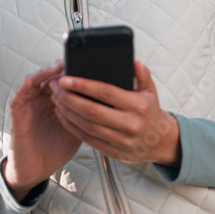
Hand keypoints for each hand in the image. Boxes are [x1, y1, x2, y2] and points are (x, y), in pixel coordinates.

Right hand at [3, 61, 82, 200]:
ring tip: (58, 67)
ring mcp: (31, 105)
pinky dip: (24, 87)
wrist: (37, 169)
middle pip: (53, 77)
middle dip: (64, 69)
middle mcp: (44, 99)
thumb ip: (90, 113)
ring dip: (46, 73)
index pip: (67, 81)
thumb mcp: (80, 128)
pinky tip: (32, 81)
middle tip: (75, 61)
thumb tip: (112, 102)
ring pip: (36, 81)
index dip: (76, 73)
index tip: (91, 65)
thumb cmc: (57, 148)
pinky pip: (18, 97)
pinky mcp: (18, 114)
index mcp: (59, 101)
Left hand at [50, 61, 180, 166]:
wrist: (158, 140)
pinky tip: (63, 116)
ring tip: (56, 99)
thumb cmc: (150, 112)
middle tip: (56, 87)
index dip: (83, 85)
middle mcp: (129, 124)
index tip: (66, 78)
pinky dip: (73, 127)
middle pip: (92, 111)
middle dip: (69, 98)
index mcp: (137, 106)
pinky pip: (88, 139)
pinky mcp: (113, 151)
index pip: (106, 93)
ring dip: (68, 112)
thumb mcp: (150, 91)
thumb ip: (142, 75)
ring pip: (87, 126)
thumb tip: (134, 62)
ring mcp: (121, 140)